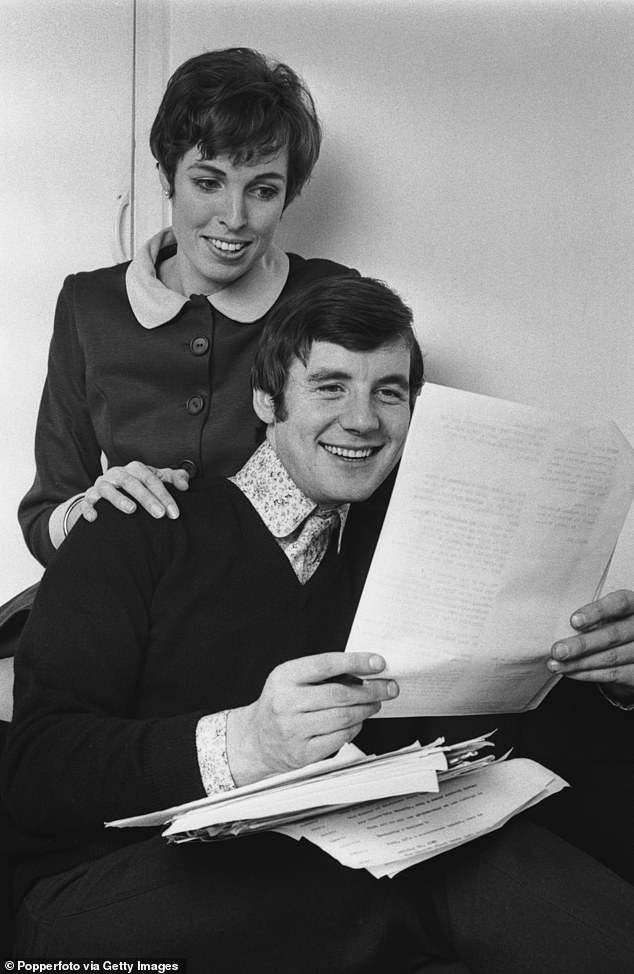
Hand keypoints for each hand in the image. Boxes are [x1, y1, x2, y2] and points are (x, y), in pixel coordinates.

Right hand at [80, 461, 189, 522]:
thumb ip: (172, 479)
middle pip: (131, 483)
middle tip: (160, 515)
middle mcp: (117, 474)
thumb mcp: (155, 479)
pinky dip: (89, 509)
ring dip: (119, 499)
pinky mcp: (88, 497)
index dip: (164, 495)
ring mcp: (101, 485)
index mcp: (134, 469)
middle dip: (147, 498)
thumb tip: (185, 484)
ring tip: (131, 510)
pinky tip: (95, 518)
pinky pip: (86, 502)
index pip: (151, 479)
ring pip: (107, 489)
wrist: (108, 492)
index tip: (174, 512)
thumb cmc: (137, 486)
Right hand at [226, 653, 398, 785]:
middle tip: (389, 687)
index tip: (379, 662)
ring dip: (367, 709)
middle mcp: (286, 703)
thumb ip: (324, 673)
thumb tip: (367, 670)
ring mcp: (293, 730)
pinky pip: (340, 738)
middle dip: (371, 690)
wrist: (255, 739)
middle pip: (339, 694)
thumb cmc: (281, 703)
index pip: (325, 665)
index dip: (355, 661)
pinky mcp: (302, 753)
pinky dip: (355, 727)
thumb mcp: (292, 679)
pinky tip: (358, 720)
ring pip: (343, 717)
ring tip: (376, 703)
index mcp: (284, 677)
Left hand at [547, 589, 633, 701]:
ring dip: (579, 663)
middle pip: (614, 635)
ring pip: (611, 657)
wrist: (632, 648)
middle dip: (582, 644)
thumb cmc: (612, 623)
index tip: (573, 621)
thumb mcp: (608, 613)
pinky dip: (588, 674)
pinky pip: (614, 675)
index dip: (597, 612)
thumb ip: (592, 615)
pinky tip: (569, 672)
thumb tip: (556, 621)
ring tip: (555, 664)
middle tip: (557, 650)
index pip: (620, 603)